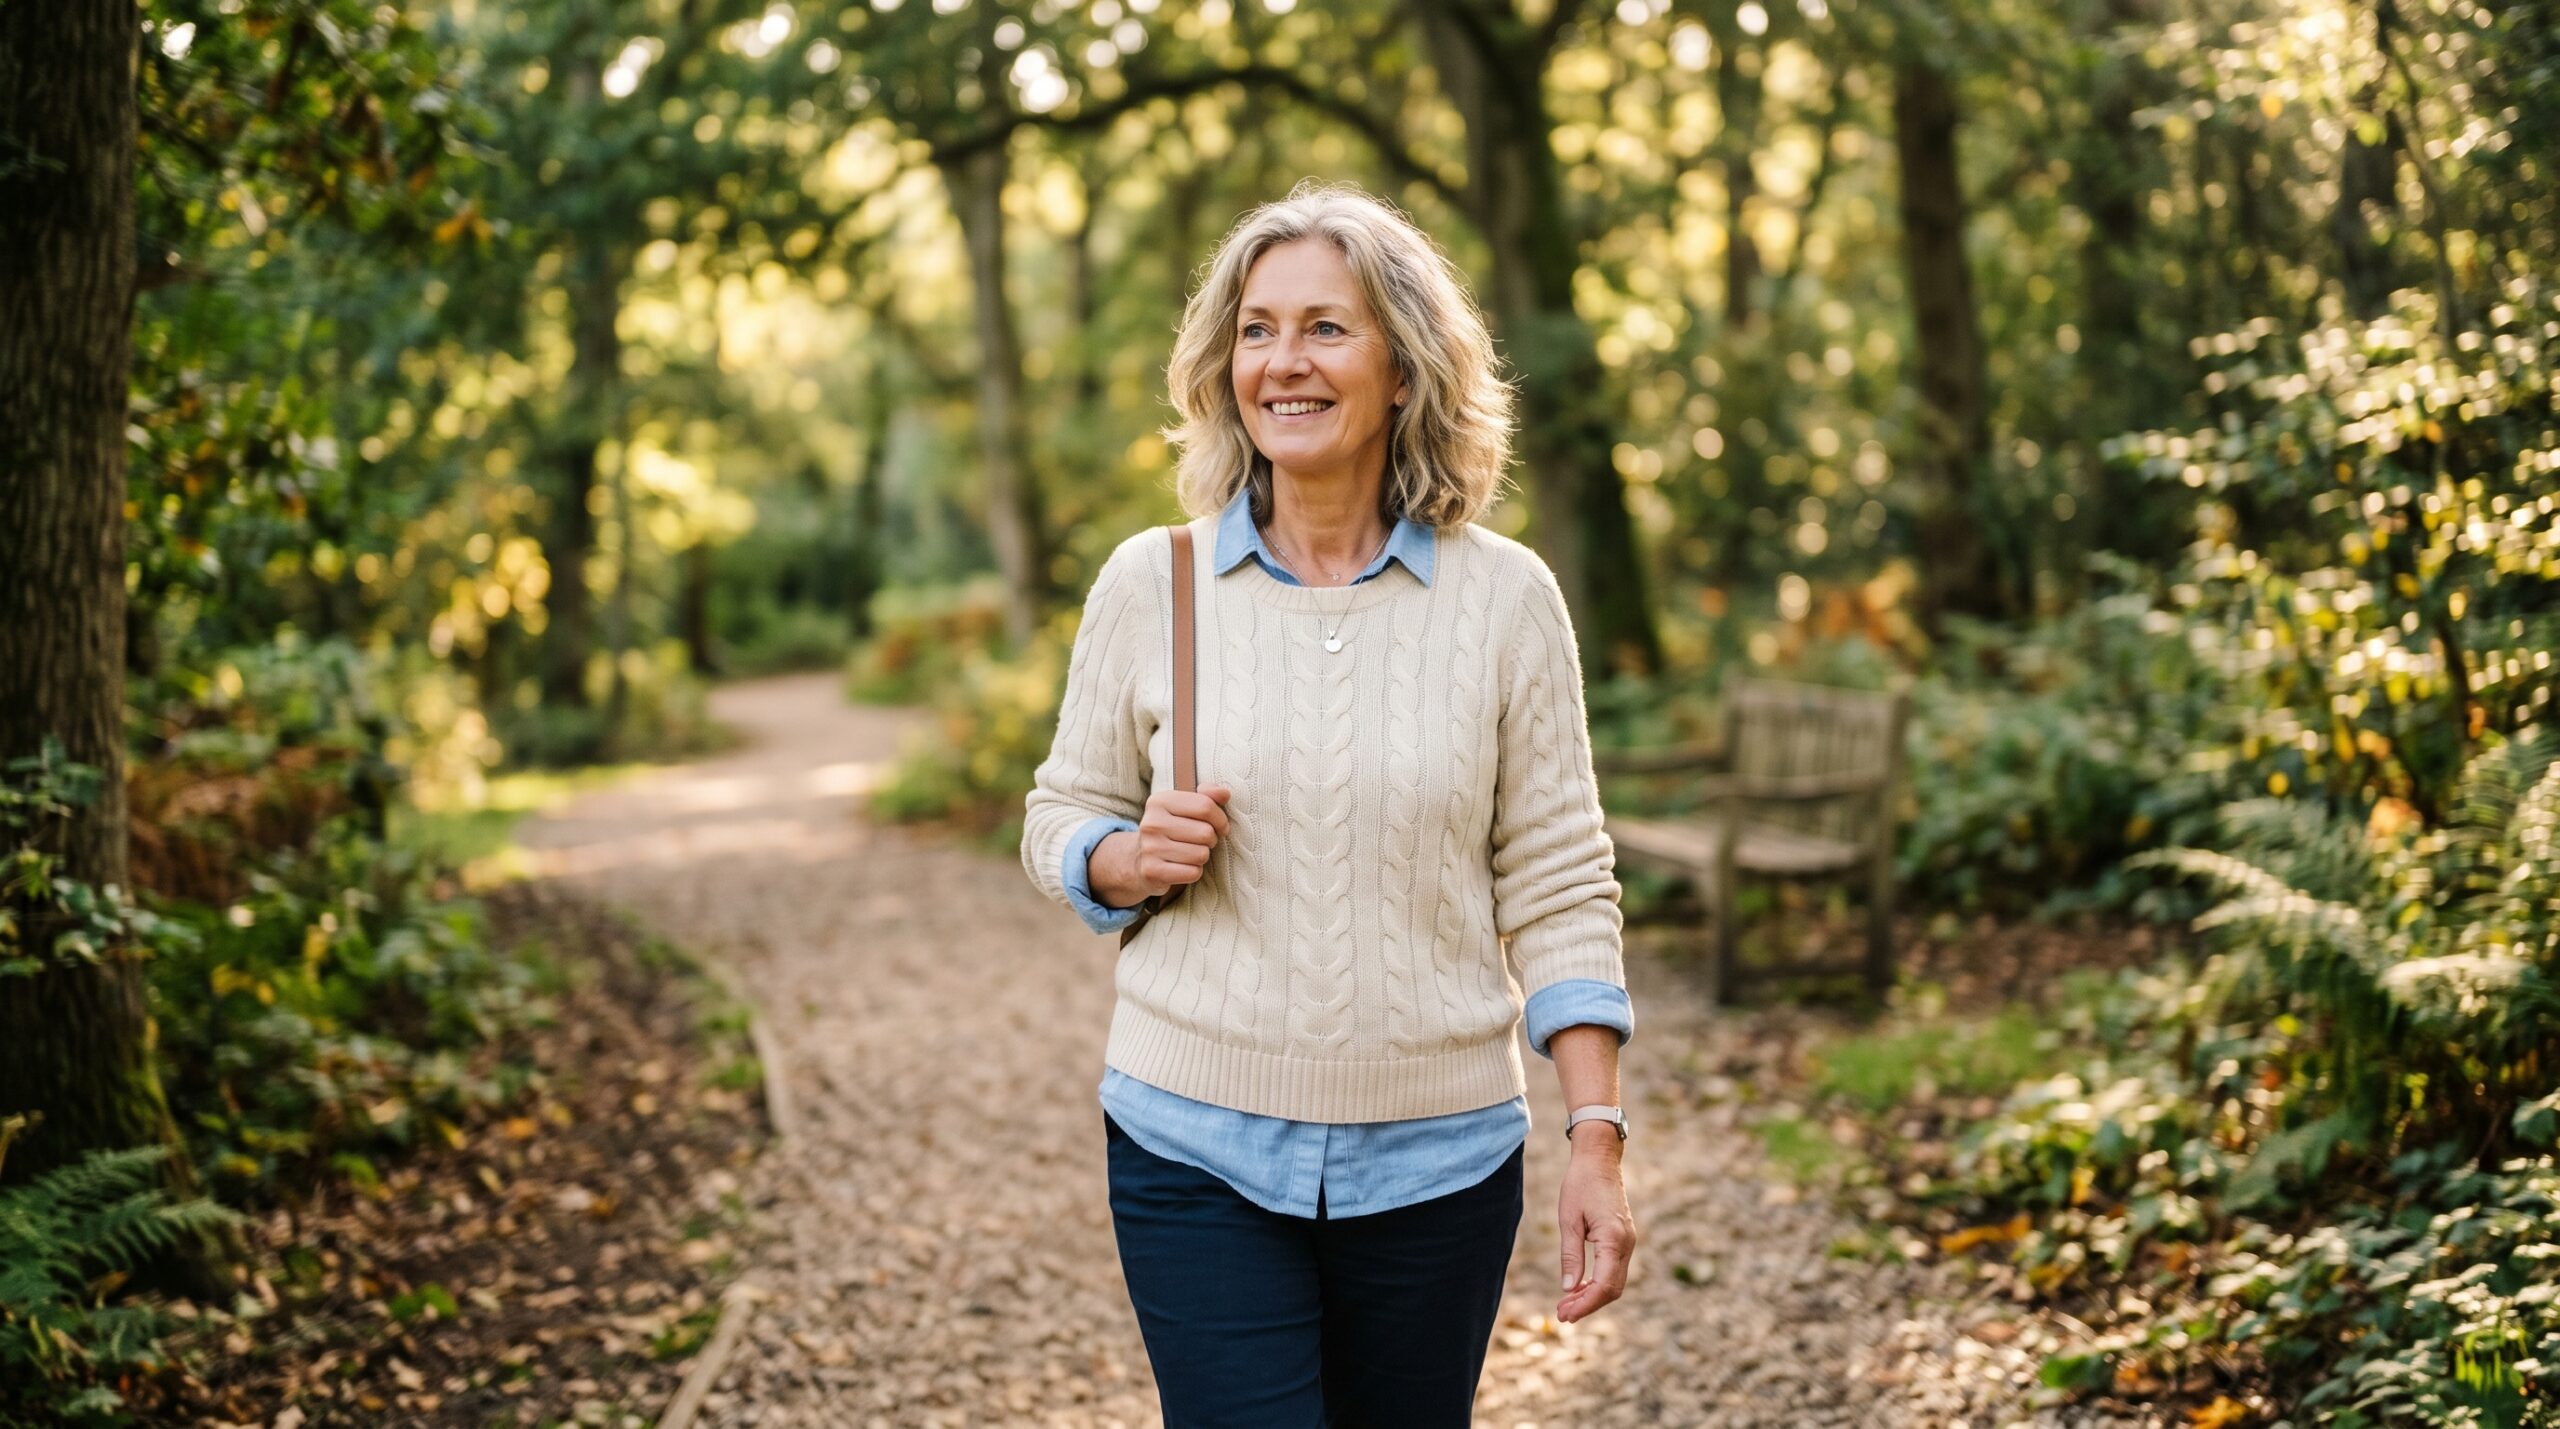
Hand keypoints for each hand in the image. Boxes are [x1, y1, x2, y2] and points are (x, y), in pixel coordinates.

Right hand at [1108, 784, 1230, 901]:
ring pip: (1201, 854)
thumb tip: (1224, 794)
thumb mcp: (1184, 807)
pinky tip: (1182, 867)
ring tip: (1190, 854)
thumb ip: (1207, 796)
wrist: (1138, 860)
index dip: (1220, 819)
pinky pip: (1193, 873)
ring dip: (1202, 856)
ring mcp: (1150, 848)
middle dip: (1211, 840)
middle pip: (1206, 833)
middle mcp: (1152, 823)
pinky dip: (1194, 872)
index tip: (1218, 826)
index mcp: (1160, 801)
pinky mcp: (1152, 871)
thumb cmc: (1171, 830)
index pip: (1205, 806)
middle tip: (1201, 842)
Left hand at [1556, 1127, 1633, 1322]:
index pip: (1603, 1286)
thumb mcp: (1569, 1219)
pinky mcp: (1624, 1239)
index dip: (1585, 1305)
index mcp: (1614, 1239)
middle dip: (1588, 1305)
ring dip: (1592, 1296)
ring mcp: (1628, 1242)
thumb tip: (1568, 1288)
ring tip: (1566, 1303)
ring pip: (1615, 1281)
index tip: (1564, 1314)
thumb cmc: (1580, 1184)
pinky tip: (1579, 1287)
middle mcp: (1627, 1244)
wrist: (1599, 1160)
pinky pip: (1614, 1269)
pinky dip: (1598, 1283)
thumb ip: (1571, 1255)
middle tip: (1561, 1313)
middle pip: (1612, 1289)